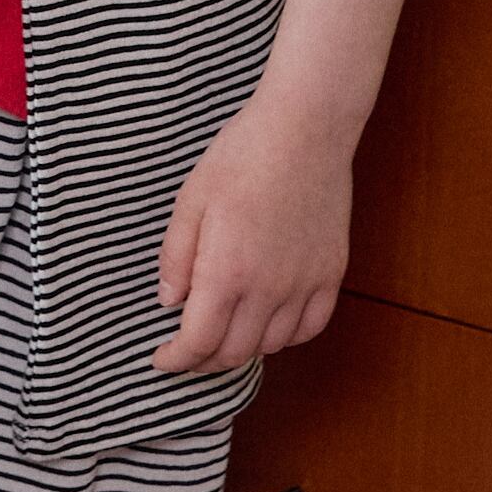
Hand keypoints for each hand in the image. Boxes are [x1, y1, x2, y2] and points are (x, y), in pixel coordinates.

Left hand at [152, 91, 351, 372]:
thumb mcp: (191, 199)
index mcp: (227, 270)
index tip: (161, 359)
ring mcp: (305, 285)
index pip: (199, 341)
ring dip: (242, 348)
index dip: (176, 359)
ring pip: (272, 346)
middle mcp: (269, 289)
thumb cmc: (241, 156)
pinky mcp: (331, 275)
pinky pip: (309, 328)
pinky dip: (285, 337)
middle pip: (234, 352)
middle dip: (203, 360)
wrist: (303, 131)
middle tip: (185, 350)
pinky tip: (267, 323)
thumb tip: (168, 301)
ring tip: (222, 333)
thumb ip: (176, 256)